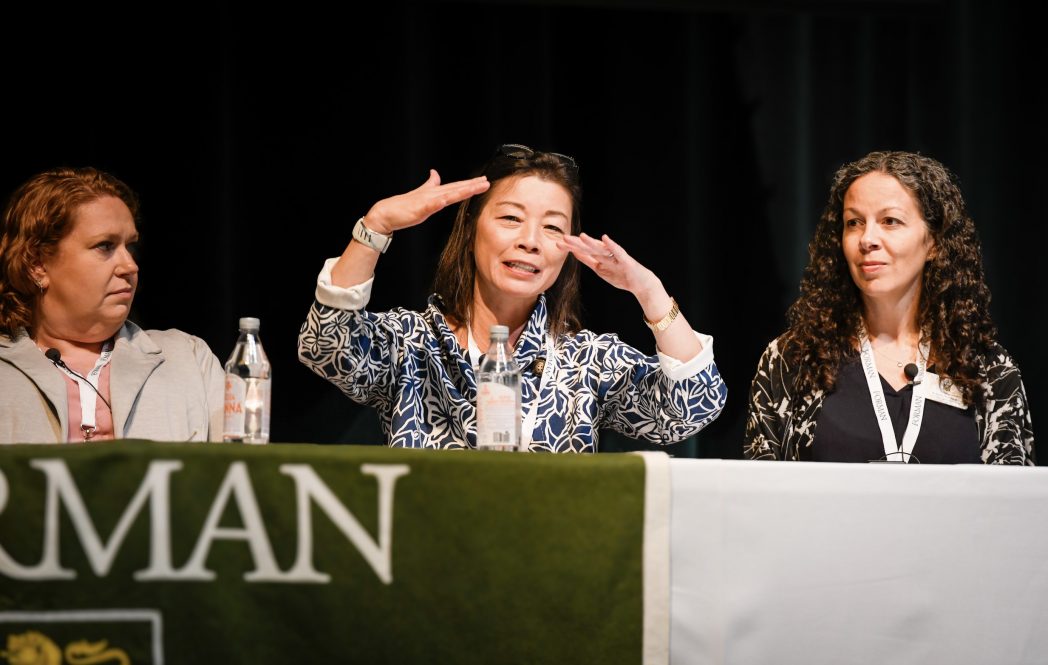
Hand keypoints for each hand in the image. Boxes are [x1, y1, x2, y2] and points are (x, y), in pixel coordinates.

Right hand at [364, 170, 489, 234]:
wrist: (386, 213)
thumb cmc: (403, 205)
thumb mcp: (421, 195)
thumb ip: (430, 185)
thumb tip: (435, 173)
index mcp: (435, 194)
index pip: (456, 188)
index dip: (470, 185)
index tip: (484, 181)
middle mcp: (433, 195)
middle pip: (455, 190)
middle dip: (471, 186)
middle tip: (486, 182)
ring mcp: (426, 201)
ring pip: (447, 195)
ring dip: (461, 191)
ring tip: (474, 188)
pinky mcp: (418, 209)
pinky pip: (430, 206)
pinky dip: (438, 202)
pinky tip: (446, 199)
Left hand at [558, 232, 658, 296]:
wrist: (641, 283)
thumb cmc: (621, 275)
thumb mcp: (600, 269)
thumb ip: (588, 260)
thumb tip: (574, 252)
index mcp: (599, 257)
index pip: (583, 251)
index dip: (571, 248)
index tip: (557, 244)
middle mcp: (606, 254)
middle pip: (589, 248)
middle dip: (577, 244)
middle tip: (563, 238)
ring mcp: (616, 256)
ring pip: (601, 249)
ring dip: (591, 242)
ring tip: (581, 236)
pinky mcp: (626, 260)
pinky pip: (618, 252)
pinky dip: (611, 245)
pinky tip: (605, 238)